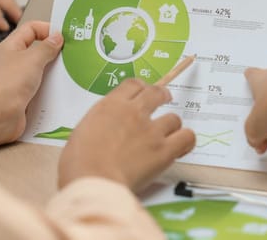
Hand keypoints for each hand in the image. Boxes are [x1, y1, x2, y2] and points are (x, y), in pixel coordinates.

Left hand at [0, 21, 62, 152]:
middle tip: (69, 54)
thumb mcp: (33, 59)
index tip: (63, 36)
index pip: (30, 29)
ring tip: (67, 72)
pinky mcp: (22, 96)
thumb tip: (56, 37)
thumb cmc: (9, 84)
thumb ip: (47, 47)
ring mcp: (16, 80)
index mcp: (10, 47)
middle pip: (35, 49)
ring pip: (39, 70)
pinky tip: (60, 90)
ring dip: (52, 71)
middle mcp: (11, 62)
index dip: (47, 29)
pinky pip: (39, 88)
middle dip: (53, 51)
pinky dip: (49, 88)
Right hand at [58, 79, 195, 189]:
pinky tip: (180, 147)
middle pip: (156, 93)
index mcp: (110, 106)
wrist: (93, 180)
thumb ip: (100, 125)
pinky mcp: (164, 150)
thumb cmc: (80, 163)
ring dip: (171, 126)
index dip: (140, 88)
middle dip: (161, 96)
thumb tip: (106, 130)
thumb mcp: (82, 132)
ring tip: (168, 135)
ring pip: (174, 118)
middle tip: (164, 100)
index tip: (142, 93)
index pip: (132, 85)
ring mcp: (151, 131)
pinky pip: (186, 138)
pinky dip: (186, 141)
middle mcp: (134, 113)